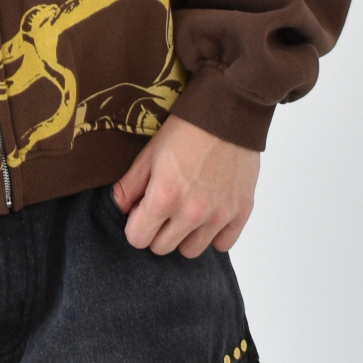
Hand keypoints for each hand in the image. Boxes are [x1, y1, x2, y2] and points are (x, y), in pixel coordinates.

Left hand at [111, 114, 259, 256]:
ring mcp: (219, 214)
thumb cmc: (187, 129)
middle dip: (157, 232)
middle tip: (164, 210)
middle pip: (162, 248)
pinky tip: (209, 215)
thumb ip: (130, 185)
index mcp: (163, 197)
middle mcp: (192, 212)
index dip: (136, 226)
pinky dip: (214, 235)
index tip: (142, 212)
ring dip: (185, 236)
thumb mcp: (149, 153)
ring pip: (191, 251)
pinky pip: (223, 245)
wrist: (229, 111)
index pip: (137, 239)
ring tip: (187, 212)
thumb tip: (121, 208)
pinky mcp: (241, 212)